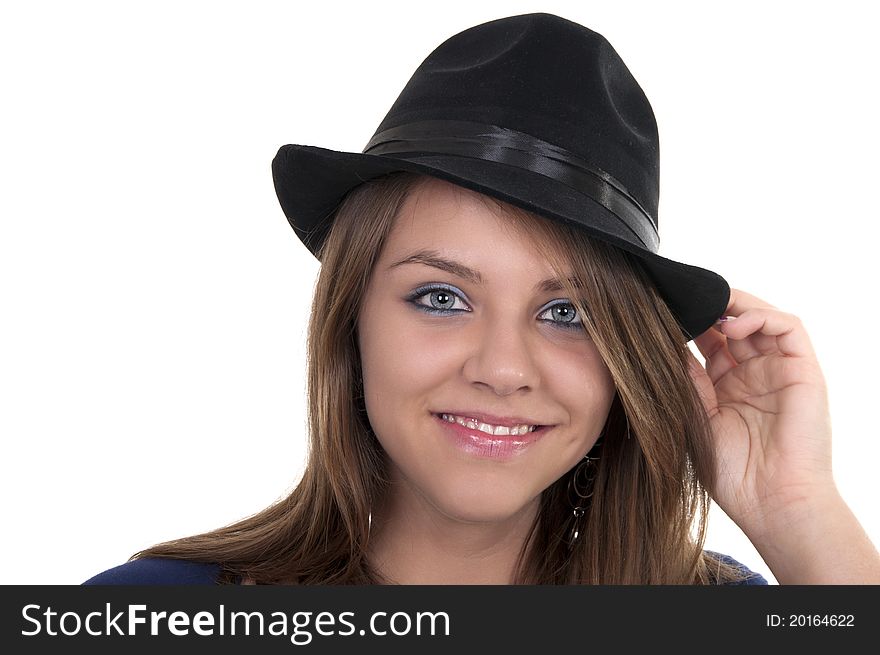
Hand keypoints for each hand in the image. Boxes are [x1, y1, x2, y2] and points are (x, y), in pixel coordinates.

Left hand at [688, 288, 835, 540]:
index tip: (663, 314)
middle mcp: (754, 375)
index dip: (690, 325)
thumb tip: (665, 344)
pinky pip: (788, 328)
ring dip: (735, 305)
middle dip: (709, 309)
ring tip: (707, 306)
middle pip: (733, 325)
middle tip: (683, 301)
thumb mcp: (697, 417)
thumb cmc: (732, 472)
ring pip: (761, 319)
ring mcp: (779, 371)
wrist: (771, 502)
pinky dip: (761, 316)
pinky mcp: (803, 371)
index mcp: (727, 387)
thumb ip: (687, 380)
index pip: (709, 342)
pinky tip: (732, 325)